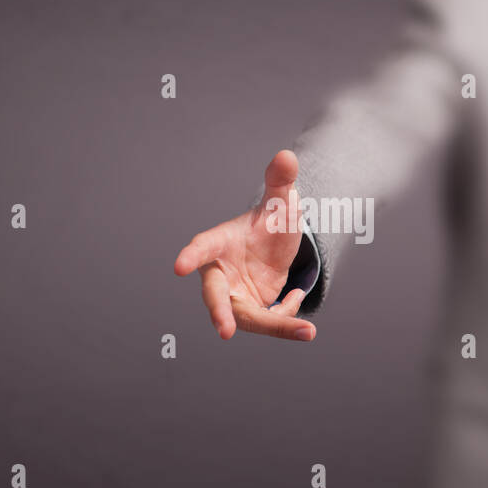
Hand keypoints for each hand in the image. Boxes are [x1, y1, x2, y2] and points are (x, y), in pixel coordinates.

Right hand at [174, 149, 316, 340]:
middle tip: (225, 331)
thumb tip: (287, 156)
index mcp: (219, 242)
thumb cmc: (271, 220)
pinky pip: (268, 322)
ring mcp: (234, 295)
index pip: (202, 247)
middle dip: (219, 313)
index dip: (191, 256)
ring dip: (275, 327)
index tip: (179, 266)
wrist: (279, 245)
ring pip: (246, 318)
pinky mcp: (249, 311)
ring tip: (307, 332)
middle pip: (216, 295)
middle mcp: (220, 272)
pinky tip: (295, 295)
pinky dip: (288, 317)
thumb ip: (281, 181)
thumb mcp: (282, 202)